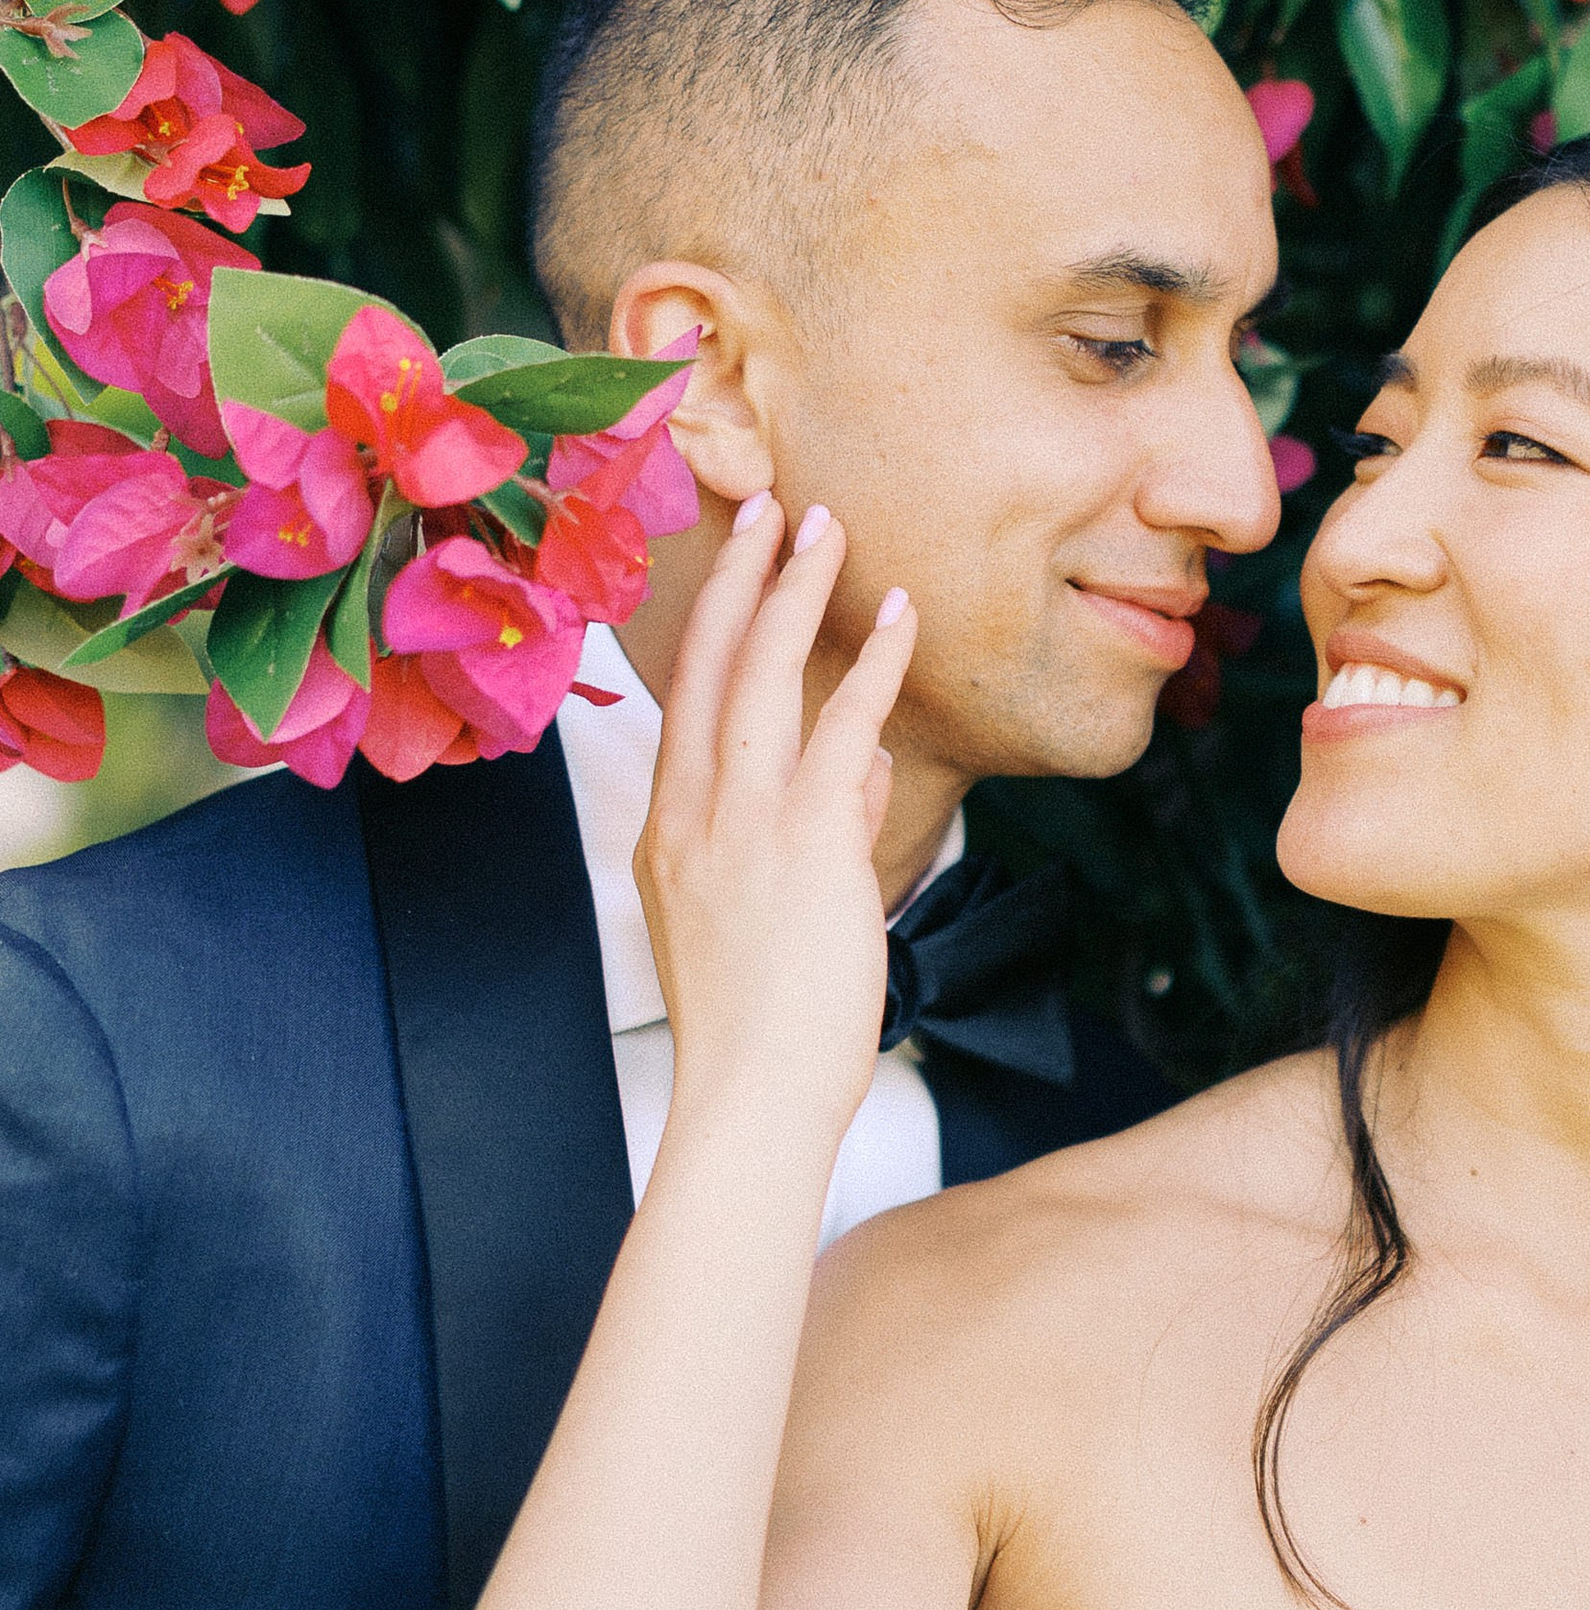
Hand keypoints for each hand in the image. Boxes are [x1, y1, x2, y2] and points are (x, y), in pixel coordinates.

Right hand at [638, 493, 917, 1156]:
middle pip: (706, 666)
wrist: (750, 1100)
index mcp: (669, 833)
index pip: (687, 702)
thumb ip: (823, 827)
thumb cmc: (767, 1030)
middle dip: (741, 578)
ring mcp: (738, 823)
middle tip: (776, 509)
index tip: (742, 564)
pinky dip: (872, 664)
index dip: (713, 623)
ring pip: (760, 676)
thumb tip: (865, 764)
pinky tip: (899, 614)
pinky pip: (839, 727)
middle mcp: (689, 814)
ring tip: (828, 528)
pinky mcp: (801, 843)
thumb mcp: (779, 917)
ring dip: (797, 592)